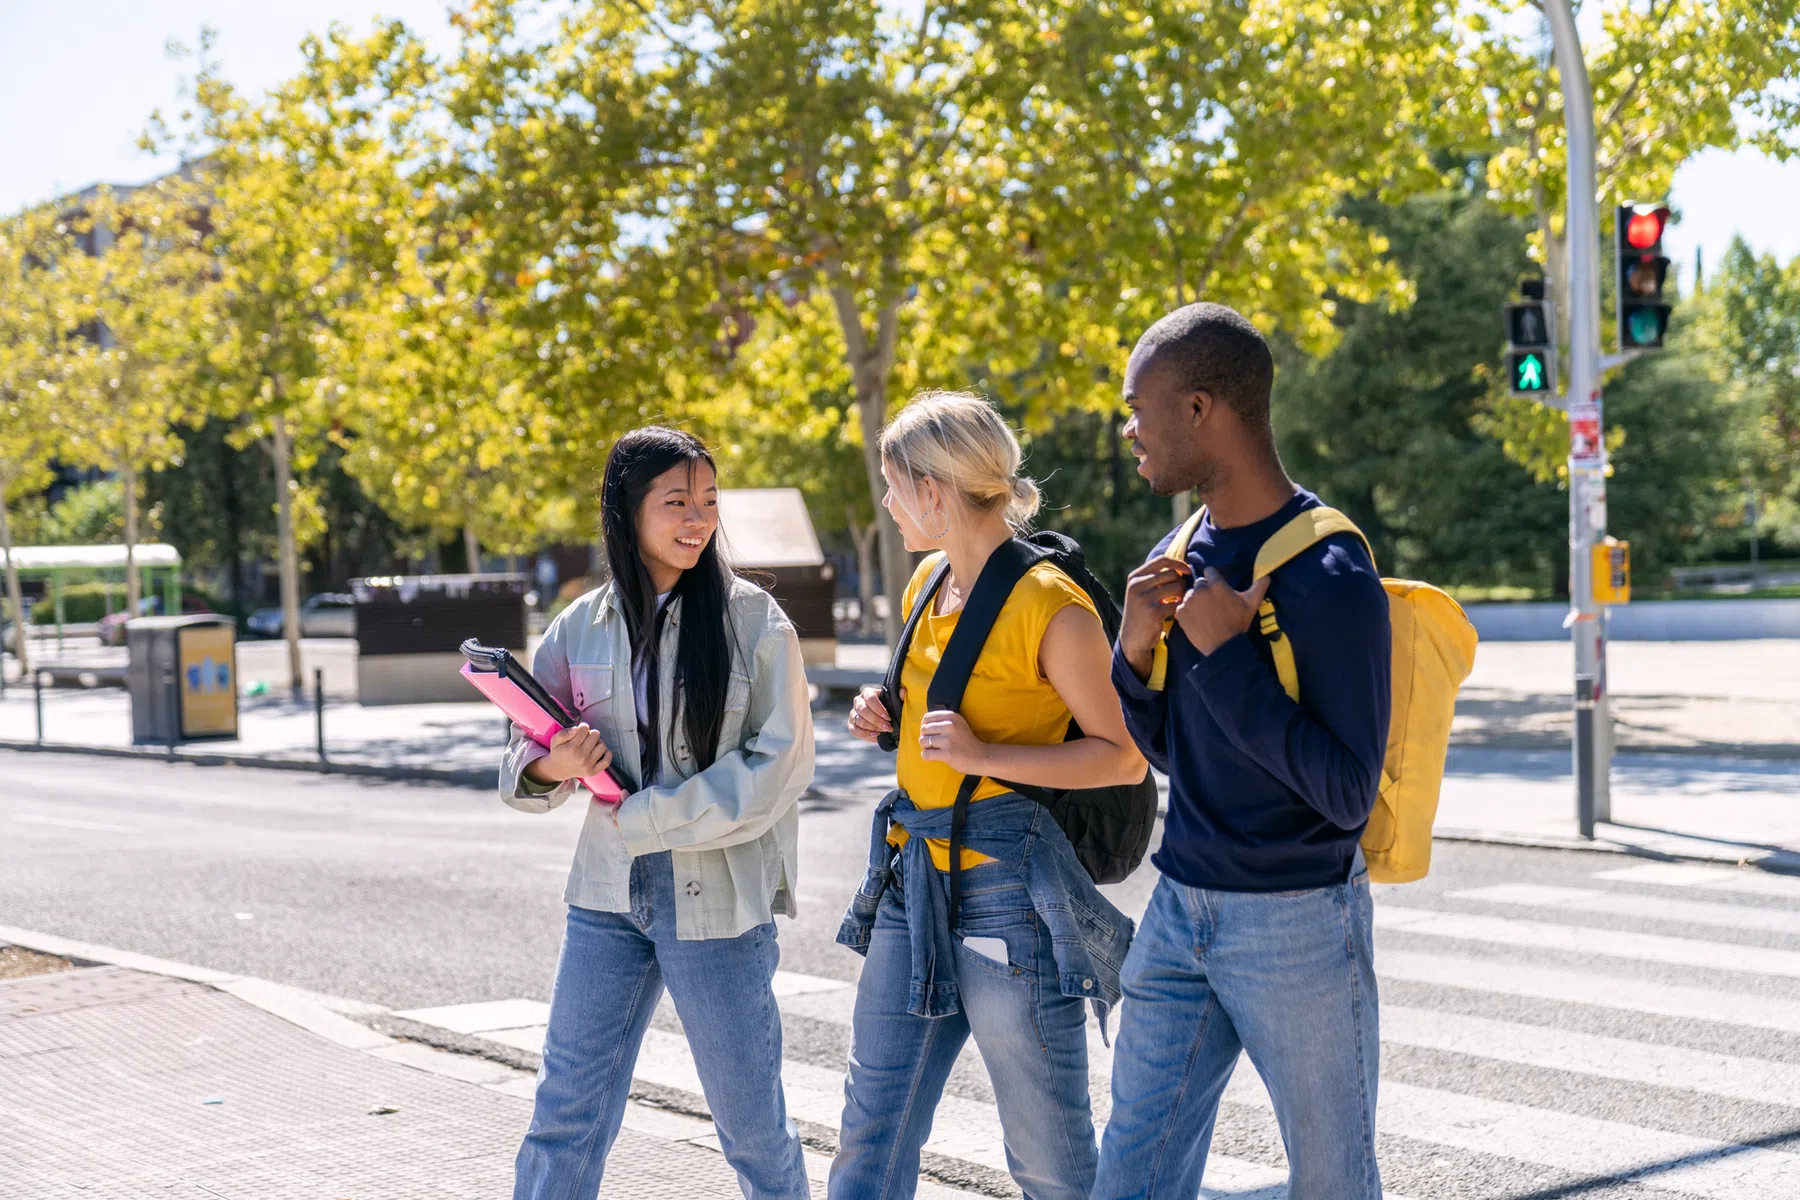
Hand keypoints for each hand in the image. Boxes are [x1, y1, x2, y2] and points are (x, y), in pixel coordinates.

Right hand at [525, 723, 612, 783]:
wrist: (558, 770)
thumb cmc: (558, 752)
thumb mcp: (555, 741)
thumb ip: (563, 733)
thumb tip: (576, 729)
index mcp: (571, 748)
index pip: (584, 729)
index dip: (582, 727)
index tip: (580, 731)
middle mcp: (581, 757)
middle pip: (595, 735)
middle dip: (590, 734)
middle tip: (585, 738)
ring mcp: (588, 765)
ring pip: (602, 745)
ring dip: (598, 743)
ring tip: (591, 745)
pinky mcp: (593, 771)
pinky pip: (607, 760)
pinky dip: (607, 754)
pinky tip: (599, 751)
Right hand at [849, 685, 902, 743]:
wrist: (884, 718)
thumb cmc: (890, 707)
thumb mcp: (896, 701)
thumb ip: (899, 696)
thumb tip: (903, 691)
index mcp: (868, 693)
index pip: (870, 698)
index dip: (879, 708)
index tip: (888, 717)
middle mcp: (858, 701)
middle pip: (863, 710)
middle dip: (876, 720)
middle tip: (888, 727)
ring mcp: (853, 713)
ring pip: (859, 720)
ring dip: (872, 727)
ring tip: (884, 731)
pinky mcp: (851, 724)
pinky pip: (854, 730)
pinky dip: (865, 734)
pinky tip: (876, 735)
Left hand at [919, 710, 987, 774]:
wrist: (980, 756)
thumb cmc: (966, 740)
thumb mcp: (958, 723)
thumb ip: (943, 721)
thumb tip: (923, 724)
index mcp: (952, 716)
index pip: (927, 718)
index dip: (924, 725)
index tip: (929, 732)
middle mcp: (950, 726)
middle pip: (924, 729)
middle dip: (924, 737)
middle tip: (931, 743)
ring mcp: (948, 740)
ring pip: (923, 741)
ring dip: (925, 747)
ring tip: (933, 749)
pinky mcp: (947, 753)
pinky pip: (926, 754)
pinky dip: (926, 756)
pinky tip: (933, 756)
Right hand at [1119, 555, 1193, 677]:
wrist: (1132, 639)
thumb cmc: (1142, 613)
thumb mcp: (1141, 592)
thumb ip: (1154, 578)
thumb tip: (1180, 566)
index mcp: (1134, 577)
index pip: (1161, 560)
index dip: (1178, 563)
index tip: (1187, 571)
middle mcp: (1137, 585)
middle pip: (1171, 574)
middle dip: (1181, 583)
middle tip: (1181, 595)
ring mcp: (1144, 598)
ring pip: (1176, 587)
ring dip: (1183, 596)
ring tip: (1179, 604)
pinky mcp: (1153, 612)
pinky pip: (1177, 604)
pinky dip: (1180, 609)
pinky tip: (1176, 615)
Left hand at [1173, 568, 1270, 655]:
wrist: (1224, 646)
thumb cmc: (1239, 623)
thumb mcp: (1252, 604)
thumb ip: (1259, 587)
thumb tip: (1268, 575)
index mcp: (1217, 584)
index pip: (1209, 571)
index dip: (1213, 580)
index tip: (1217, 590)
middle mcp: (1201, 589)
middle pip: (1199, 584)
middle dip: (1204, 591)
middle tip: (1212, 605)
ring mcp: (1189, 601)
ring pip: (1189, 595)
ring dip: (1195, 602)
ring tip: (1204, 615)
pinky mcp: (1181, 612)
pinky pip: (1181, 607)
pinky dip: (1187, 613)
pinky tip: (1196, 621)